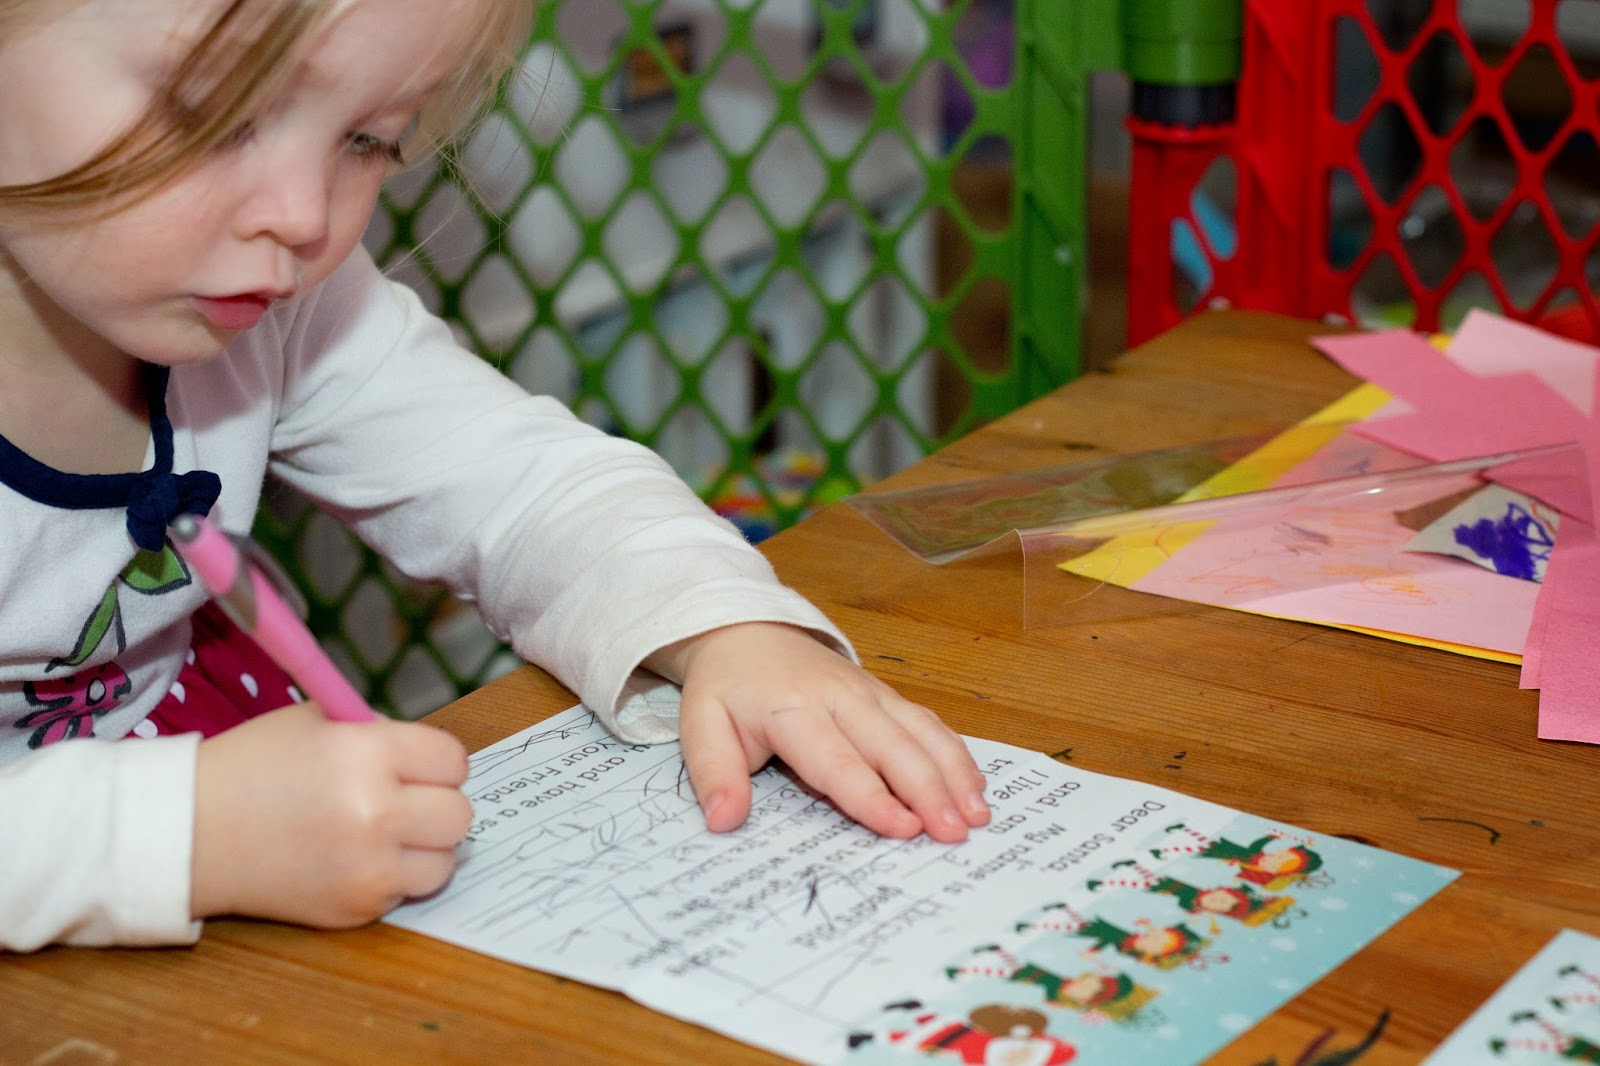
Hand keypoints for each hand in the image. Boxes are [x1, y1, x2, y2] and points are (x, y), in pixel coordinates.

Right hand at [190, 703, 471, 926]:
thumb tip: (431, 758)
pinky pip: (405, 891)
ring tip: (385, 834)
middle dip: (437, 804)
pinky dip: (390, 877)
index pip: (452, 761)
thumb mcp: (319, 722)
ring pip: (445, 862)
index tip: (416, 766)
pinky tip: (353, 859)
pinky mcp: (355, 908)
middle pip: (459, 815)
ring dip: (424, 847)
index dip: (436, 762)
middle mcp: (376, 813)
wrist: (190, 831)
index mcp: (368, 754)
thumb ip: (382, 733)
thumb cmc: (255, 765)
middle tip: (406, 801)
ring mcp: (368, 868)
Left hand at [651, 623, 990, 842]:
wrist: (746, 629)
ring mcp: (869, 693)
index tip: (903, 829)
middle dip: (929, 789)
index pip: (838, 761)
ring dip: (953, 772)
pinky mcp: (885, 694)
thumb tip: (723, 821)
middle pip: (893, 746)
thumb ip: (713, 774)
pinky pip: (926, 721)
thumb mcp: (701, 726)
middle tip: (957, 832)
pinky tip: (975, 783)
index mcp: (793, 709)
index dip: (872, 797)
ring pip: (920, 732)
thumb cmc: (726, 688)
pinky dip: (954, 752)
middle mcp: (841, 698)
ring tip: (979, 814)